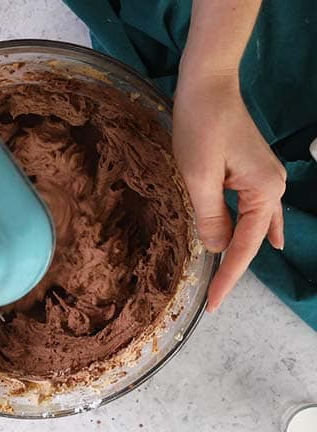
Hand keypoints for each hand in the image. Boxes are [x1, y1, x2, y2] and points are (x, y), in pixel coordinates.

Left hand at [173, 71, 285, 310]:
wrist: (208, 86)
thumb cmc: (201, 127)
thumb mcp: (198, 177)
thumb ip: (209, 216)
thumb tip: (217, 248)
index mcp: (264, 192)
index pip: (244, 247)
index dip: (227, 278)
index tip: (212, 306)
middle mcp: (272, 188)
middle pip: (251, 241)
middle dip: (233, 270)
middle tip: (213, 304)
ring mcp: (265, 179)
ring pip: (254, 228)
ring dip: (240, 253)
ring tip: (227, 284)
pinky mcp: (252, 172)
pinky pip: (256, 212)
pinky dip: (255, 231)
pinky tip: (268, 242)